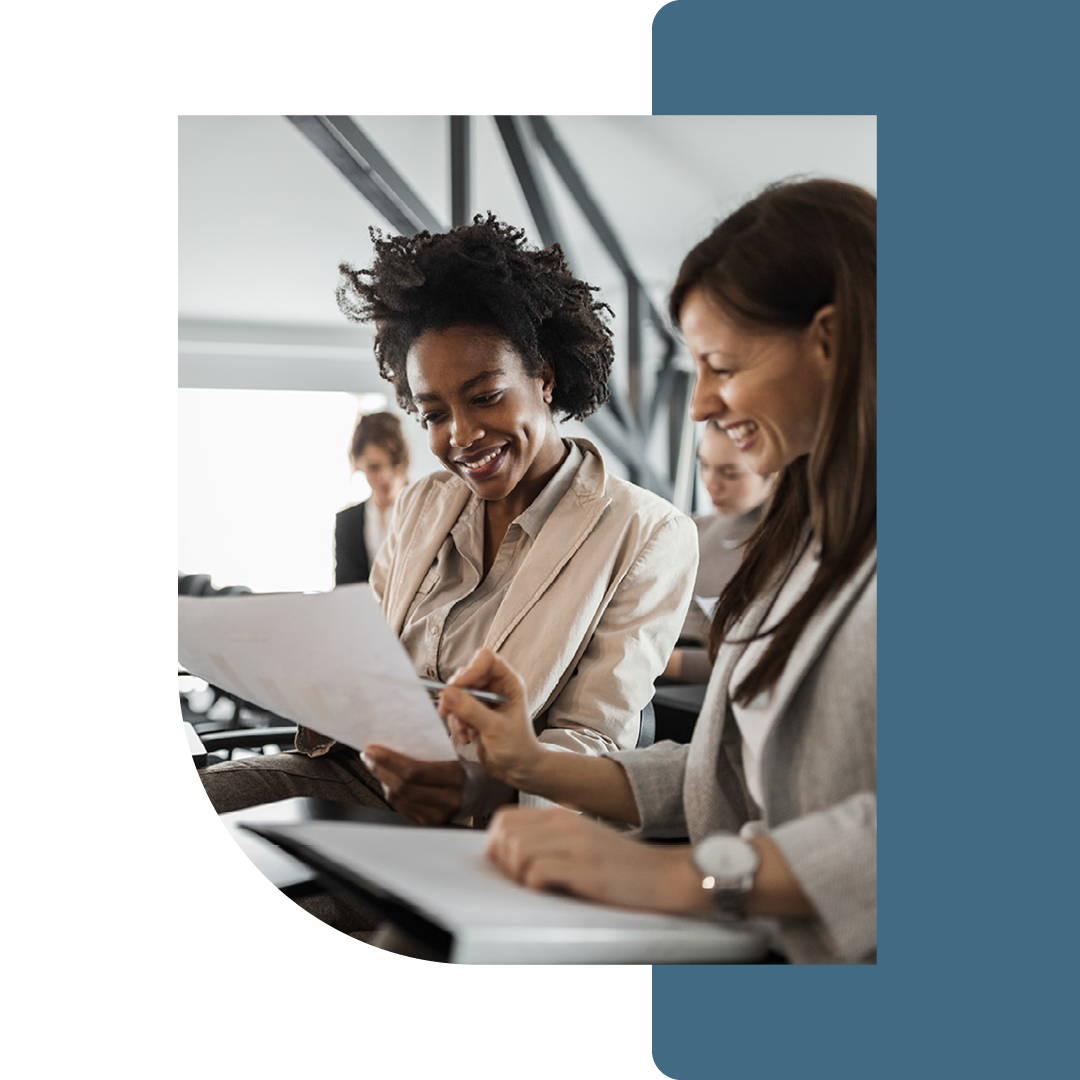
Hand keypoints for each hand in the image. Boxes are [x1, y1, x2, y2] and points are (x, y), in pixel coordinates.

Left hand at [361, 746, 465, 824]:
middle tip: (368, 757)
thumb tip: (392, 747)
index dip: (388, 760)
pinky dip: (391, 793)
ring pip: (398, 799)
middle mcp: (447, 800)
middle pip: (402, 786)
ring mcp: (437, 815)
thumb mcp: (452, 756)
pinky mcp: (429, 823)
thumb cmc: (465, 771)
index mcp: (455, 778)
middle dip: (380, 769)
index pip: (413, 771)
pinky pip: (401, 808)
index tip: (373, 750)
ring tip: (375, 766)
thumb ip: (425, 755)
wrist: (481, 794)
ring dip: (382, 781)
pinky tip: (388, 782)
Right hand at [437, 649, 543, 788]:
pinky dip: (455, 724)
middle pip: (466, 675)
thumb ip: (472, 710)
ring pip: (456, 694)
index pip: (486, 659)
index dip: (471, 669)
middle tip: (447, 711)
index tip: (459, 687)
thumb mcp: (495, 728)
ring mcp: (482, 700)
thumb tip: (447, 693)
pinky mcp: (472, 714)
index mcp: (508, 682)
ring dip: (455, 714)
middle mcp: (494, 687)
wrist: (518, 770)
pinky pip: (455, 710)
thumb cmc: (517, 747)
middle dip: (455, 695)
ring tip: (464, 733)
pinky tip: (464, 739)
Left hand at [484, 807, 709, 914]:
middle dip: (504, 862)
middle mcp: (564, 824)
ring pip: (518, 851)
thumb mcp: (580, 841)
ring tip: (537, 887)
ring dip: (519, 875)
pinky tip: (552, 892)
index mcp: (559, 816)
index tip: (504, 865)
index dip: (495, 845)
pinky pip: (538, 873)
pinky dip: (535, 886)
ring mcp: (575, 845)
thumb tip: (505, 854)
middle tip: (520, 880)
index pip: (505, 819)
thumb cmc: (618, 865)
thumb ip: (546, 840)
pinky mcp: (585, 869)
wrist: (662, 875)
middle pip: (506, 834)